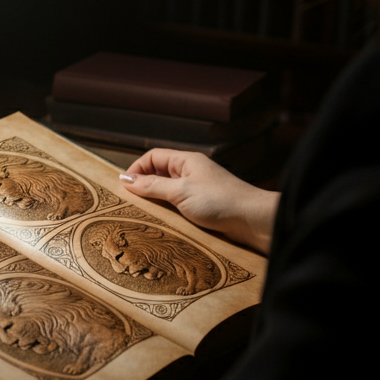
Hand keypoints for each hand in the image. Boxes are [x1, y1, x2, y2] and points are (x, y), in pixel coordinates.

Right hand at [119, 149, 278, 253]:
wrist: (254, 221)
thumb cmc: (221, 201)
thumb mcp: (180, 191)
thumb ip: (152, 185)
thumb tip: (126, 180)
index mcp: (186, 160)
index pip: (153, 157)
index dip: (136, 169)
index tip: (124, 187)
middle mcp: (191, 172)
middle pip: (159, 173)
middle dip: (144, 186)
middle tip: (130, 202)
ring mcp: (198, 189)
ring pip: (168, 191)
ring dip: (156, 201)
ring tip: (145, 214)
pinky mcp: (204, 206)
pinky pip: (179, 205)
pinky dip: (169, 211)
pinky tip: (164, 222)